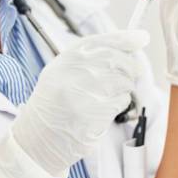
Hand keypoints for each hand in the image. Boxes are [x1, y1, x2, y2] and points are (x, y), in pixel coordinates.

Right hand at [0, 30, 148, 177]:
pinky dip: (120, 104)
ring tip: (111, 94)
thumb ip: (95, 55)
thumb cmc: (56, 103)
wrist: (35, 140)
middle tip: (132, 73)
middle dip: (130, 66)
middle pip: (116, 60)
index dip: (126, 39)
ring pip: (123, 81)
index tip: (142, 38)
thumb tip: (138, 39)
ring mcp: (83, 94)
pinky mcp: (92, 115)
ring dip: (125, 87)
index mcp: (66, 60)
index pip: (102, 41)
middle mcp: (73, 73)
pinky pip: (120, 102)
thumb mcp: (65, 72)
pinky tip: (105, 109)